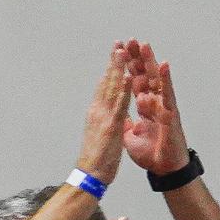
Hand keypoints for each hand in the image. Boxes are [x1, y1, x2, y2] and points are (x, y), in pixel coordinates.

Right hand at [77, 41, 140, 183]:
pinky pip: (120, 104)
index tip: (115, 55)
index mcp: (96, 113)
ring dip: (119, 69)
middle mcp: (98, 110)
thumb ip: (105, 122)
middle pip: (107, 82)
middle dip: (113, 62)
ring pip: (113, 88)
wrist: (90, 175)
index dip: (110, 70)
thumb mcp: (101, 136)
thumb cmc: (96, 159)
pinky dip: (125, 89)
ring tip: (123, 51)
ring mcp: (104, 117)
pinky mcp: (111, 126)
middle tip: (118, 44)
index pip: (104, 87)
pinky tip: (129, 76)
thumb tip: (109, 116)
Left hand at [123, 48, 186, 178]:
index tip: (119, 52)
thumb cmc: (152, 154)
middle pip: (145, 76)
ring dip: (151, 62)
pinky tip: (163, 66)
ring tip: (145, 45)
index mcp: (145, 107)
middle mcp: (155, 103)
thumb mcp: (131, 137)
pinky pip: (168, 93)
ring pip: (157, 80)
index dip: (127, 68)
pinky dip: (166, 80)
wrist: (164, 169)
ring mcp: (164, 106)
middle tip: (131, 40)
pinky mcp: (171, 113)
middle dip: (138, 58)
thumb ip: (127, 124)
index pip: (134, 82)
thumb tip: (121, 118)